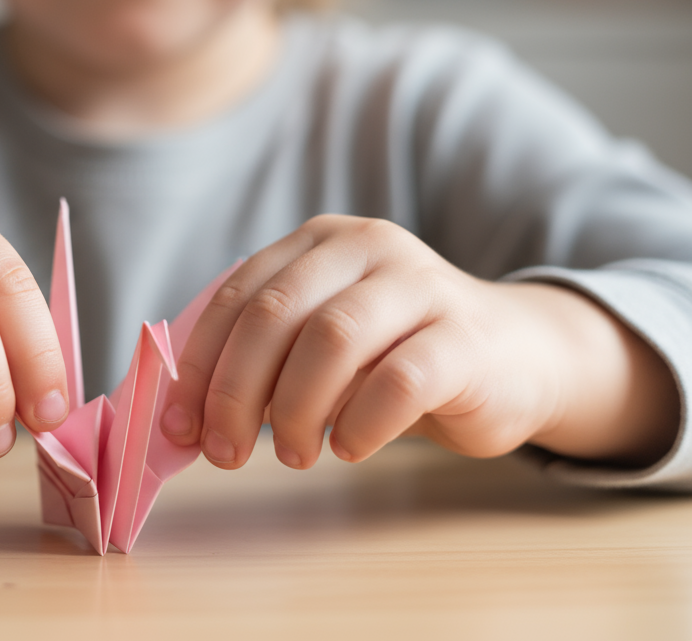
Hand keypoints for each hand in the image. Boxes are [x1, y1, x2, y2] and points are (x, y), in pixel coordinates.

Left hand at [160, 215, 678, 470]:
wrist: (516, 357)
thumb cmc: (397, 356)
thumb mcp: (322, 345)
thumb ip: (264, 360)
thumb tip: (187, 416)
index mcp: (319, 242)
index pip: (238, 296)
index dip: (200, 364)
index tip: (179, 424)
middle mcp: (367, 247)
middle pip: (276, 314)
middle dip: (235, 391)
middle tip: (224, 451)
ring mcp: (421, 285)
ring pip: (333, 339)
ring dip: (294, 408)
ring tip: (291, 454)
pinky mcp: (465, 336)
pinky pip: (400, 379)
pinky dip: (360, 423)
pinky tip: (349, 448)